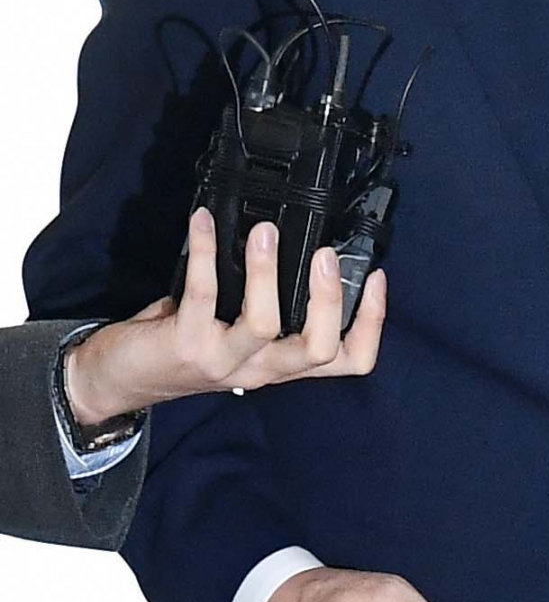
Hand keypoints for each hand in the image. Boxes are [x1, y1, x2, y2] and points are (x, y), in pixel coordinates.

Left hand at [64, 206, 386, 423]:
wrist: (118, 379)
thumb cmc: (185, 341)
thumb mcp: (236, 328)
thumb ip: (267, 298)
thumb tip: (291, 236)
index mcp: (282, 363)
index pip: (348, 361)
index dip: (371, 323)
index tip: (376, 277)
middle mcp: (262, 370)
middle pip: (318, 351)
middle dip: (329, 300)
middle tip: (325, 253)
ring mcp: (225, 362)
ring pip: (265, 325)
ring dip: (268, 272)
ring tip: (266, 229)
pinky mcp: (187, 345)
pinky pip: (204, 295)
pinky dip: (206, 252)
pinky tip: (201, 222)